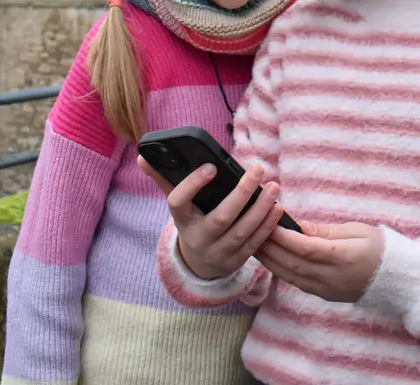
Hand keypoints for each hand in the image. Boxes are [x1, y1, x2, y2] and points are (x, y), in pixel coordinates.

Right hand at [136, 155, 283, 280]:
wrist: (200, 263)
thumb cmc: (192, 221)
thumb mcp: (179, 205)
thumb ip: (164, 180)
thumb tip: (142, 157)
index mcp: (182, 219)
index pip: (178, 202)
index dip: (192, 185)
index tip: (211, 167)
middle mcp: (198, 238)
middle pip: (221, 217)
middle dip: (242, 193)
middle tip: (259, 168)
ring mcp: (218, 252)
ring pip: (242, 232)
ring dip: (261, 209)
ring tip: (274, 186)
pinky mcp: (236, 261)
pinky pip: (254, 244)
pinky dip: (267, 226)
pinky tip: (277, 208)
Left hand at [256, 222, 384, 302]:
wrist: (397, 279)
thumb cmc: (380, 248)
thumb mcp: (358, 231)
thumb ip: (326, 230)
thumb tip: (298, 226)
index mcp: (344, 257)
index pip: (306, 248)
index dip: (285, 237)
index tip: (270, 222)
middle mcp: (332, 277)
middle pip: (293, 263)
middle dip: (270, 247)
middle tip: (254, 230)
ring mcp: (327, 289)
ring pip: (290, 276)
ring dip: (270, 261)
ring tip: (256, 244)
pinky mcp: (324, 295)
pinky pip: (297, 283)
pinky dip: (281, 270)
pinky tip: (271, 259)